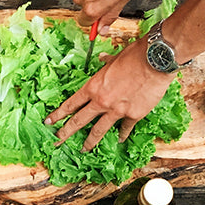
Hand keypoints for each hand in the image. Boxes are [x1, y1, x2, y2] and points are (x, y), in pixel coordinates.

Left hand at [45, 39, 172, 151]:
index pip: (71, 104)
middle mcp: (101, 101)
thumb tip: (101, 59)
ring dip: (90, 142)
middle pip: (79, 121)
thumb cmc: (134, 55)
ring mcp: (117, 110)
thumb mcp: (115, 58)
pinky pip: (124, 128)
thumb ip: (106, 63)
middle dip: (66, 132)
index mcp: (93, 87)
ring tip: (83, 149)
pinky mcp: (133, 115)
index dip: (58, 114)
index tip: (49, 122)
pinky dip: (122, 134)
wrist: (155, 60)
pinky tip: (119, 139)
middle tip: (57, 141)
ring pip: (98, 130)